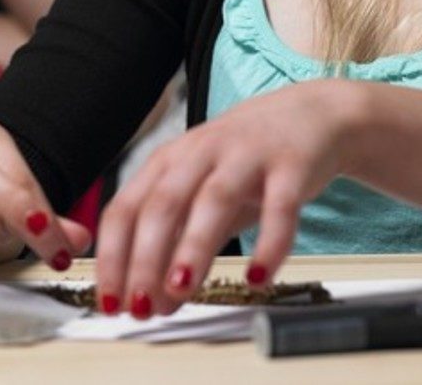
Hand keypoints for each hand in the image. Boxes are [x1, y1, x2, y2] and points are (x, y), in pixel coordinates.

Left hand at [94, 79, 355, 317]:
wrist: (312, 114)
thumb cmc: (247, 159)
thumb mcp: (201, 192)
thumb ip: (178, 244)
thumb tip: (153, 300)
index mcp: (168, 161)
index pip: (125, 209)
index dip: (113, 257)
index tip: (110, 301)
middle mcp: (201, 153)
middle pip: (163, 204)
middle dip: (145, 258)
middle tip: (142, 306)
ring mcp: (246, 155)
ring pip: (213, 200)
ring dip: (193, 247)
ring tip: (182, 289)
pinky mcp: (291, 164)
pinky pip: (280, 206)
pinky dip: (270, 243)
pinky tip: (259, 277)